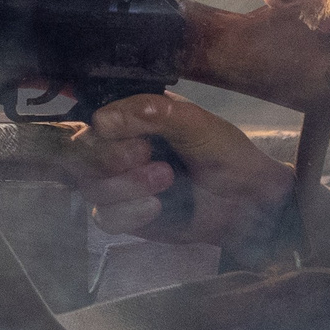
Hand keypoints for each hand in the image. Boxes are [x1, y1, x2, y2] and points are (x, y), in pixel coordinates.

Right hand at [71, 92, 295, 252]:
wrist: (248, 203)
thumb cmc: (225, 154)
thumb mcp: (196, 124)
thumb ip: (153, 112)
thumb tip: (101, 120)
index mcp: (131, 118)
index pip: (92, 121)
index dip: (104, 132)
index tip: (137, 138)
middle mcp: (117, 148)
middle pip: (81, 155)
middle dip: (111, 159)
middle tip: (147, 155)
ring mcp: (117, 183)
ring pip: (91, 187)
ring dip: (127, 186)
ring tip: (167, 180)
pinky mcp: (124, 216)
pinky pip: (104, 216)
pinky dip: (128, 213)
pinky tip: (156, 207)